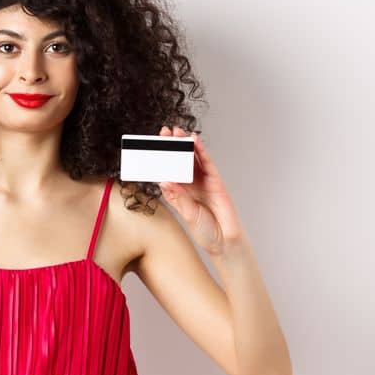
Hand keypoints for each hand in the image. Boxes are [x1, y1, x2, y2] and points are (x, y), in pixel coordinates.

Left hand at [156, 126, 246, 255]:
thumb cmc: (204, 230)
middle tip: (163, 132)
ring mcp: (205, 182)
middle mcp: (192, 184)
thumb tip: (164, 181)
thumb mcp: (186, 213)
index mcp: (181, 191)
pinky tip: (195, 141)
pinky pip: (208, 164)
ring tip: (177, 132)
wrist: (224, 242)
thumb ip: (178, 197)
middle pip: (180, 161)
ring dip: (185, 144)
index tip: (151, 147)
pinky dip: (202, 152)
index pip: (169, 171)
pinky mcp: (216, 182)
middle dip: (172, 146)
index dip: (161, 159)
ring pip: (194, 159)